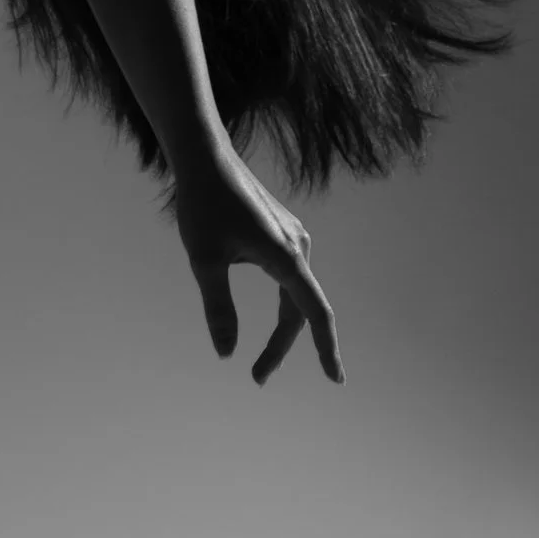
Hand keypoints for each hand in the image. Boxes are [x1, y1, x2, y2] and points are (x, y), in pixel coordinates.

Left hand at [172, 146, 342, 384]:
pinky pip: (289, 275)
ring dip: (283, 327)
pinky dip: (284, 302)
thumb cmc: (202, 206)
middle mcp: (297, 246)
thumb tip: (226, 353)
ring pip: (294, 294)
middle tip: (257, 377)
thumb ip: (218, 308)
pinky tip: (274, 309)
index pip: (315, 314)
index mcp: (285, 256)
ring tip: (260, 359)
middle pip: (300, 310)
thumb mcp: (205, 260)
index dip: (326, 350)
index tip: (336, 380)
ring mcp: (291, 236)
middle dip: (281, 346)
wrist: (204, 157)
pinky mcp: (281, 229)